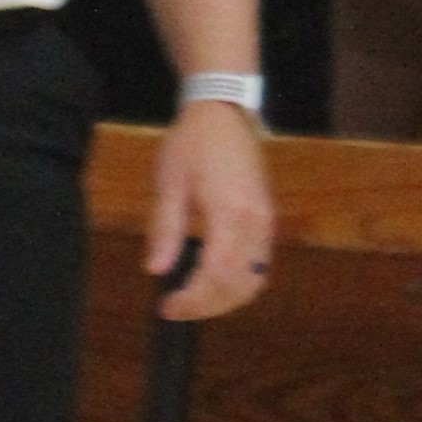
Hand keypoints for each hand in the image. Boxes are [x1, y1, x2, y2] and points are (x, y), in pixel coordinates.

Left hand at [146, 102, 271, 321]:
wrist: (223, 112)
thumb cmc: (192, 143)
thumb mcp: (169, 184)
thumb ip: (165, 230)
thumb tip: (155, 270)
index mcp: (230, 213)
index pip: (215, 276)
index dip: (192, 300)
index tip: (166, 308)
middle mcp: (255, 222)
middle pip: (237, 286)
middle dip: (206, 306)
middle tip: (175, 309)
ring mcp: (265, 221)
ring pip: (254, 280)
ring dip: (225, 300)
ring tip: (193, 301)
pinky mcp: (266, 219)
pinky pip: (260, 265)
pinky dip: (240, 283)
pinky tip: (213, 283)